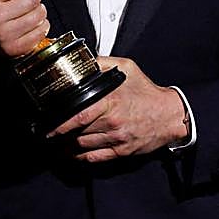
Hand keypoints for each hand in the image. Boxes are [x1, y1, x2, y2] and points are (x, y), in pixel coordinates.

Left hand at [48, 57, 188, 162]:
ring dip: (67, 147)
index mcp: (111, 101)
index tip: (48, 126)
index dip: (60, 124)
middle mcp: (113, 122)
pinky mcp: (121, 151)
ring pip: (83, 147)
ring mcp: (117, 139)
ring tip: (56, 143)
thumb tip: (82, 60)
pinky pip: (94, 158)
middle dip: (60, 136)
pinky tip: (72, 154)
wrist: (170, 115)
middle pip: (77, 133)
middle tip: (47, 134)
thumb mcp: (127, 68)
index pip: (79, 116)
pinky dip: (80, 158)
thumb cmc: (148, 92)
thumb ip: (103, 63)